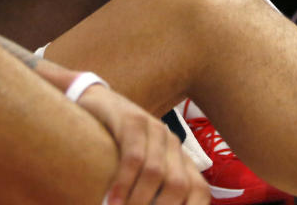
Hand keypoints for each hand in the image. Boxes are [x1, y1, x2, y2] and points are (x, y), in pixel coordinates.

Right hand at [76, 85, 208, 204]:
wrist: (97, 101)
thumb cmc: (115, 143)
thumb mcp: (140, 166)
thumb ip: (151, 189)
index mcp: (180, 157)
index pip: (199, 191)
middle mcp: (172, 142)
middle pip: (179, 185)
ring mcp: (153, 128)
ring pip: (155, 173)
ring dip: (139, 201)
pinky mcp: (132, 120)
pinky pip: (133, 157)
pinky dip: (123, 183)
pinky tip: (112, 200)